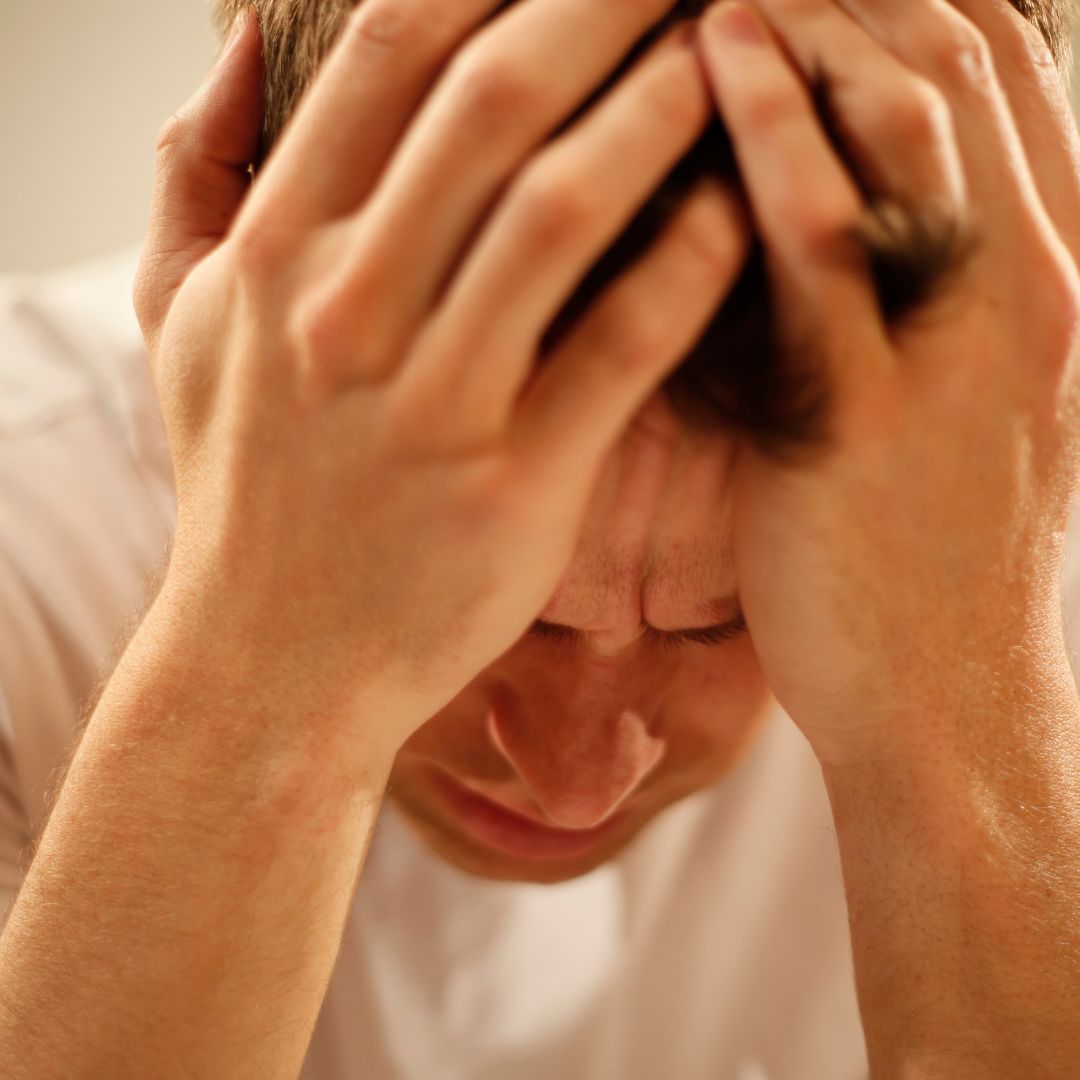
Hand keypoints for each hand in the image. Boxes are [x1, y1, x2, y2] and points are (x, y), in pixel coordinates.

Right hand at [133, 3, 749, 752]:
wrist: (276, 663)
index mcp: (274, 256)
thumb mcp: (182, 328)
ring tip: (732, 57)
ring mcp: (433, 402)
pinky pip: (622, 346)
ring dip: (664, 113)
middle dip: (603, 8)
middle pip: (492, 103)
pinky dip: (692, 264)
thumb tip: (231, 46)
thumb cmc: (246, 492)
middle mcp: (347, 313)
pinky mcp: (515, 484)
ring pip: (566, 212)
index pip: (387, 54)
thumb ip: (194, 178)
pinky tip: (744, 208)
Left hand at [695, 0, 1079, 765]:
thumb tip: (827, 186)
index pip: (997, 67)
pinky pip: (827, 249)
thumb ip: (915, 284)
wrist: (944, 704)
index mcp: (1047, 275)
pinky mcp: (869, 416)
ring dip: (818, 13)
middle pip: (957, 56)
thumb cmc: (920, 553)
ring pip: (908, 121)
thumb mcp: (949, 397)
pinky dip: (773, 139)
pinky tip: (714, 60)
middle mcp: (1029, 286)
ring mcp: (961, 347)